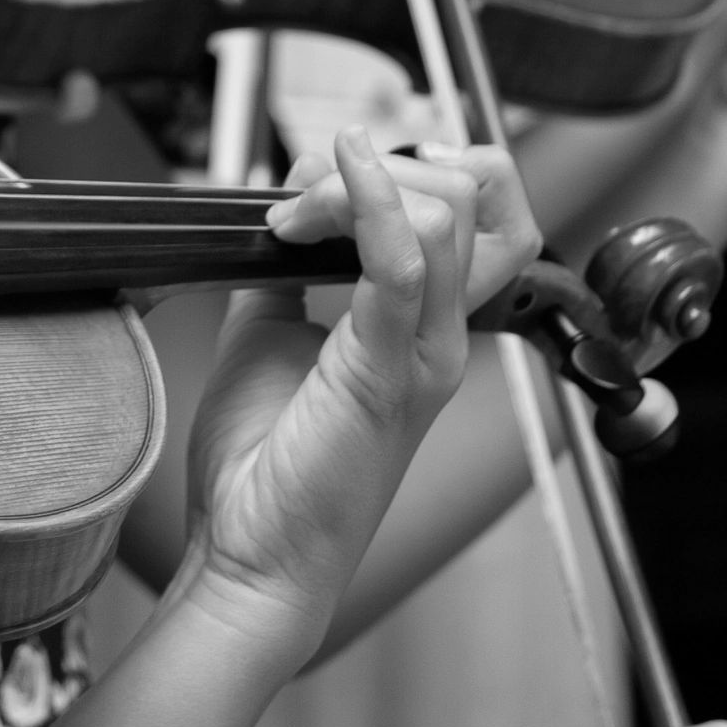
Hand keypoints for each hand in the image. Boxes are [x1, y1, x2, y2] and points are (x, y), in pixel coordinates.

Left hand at [181, 129, 541, 617]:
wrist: (251, 560)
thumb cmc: (263, 470)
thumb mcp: (268, 337)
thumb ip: (283, 274)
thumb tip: (271, 212)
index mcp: (424, 330)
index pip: (475, 213)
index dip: (410, 169)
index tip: (323, 184)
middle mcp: (439, 338)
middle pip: (471, 197)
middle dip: (378, 166)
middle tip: (296, 206)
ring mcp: (424, 355)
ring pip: (445, 213)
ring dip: (354, 187)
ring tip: (288, 222)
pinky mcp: (386, 372)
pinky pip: (403, 259)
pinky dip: (369, 200)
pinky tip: (331, 177)